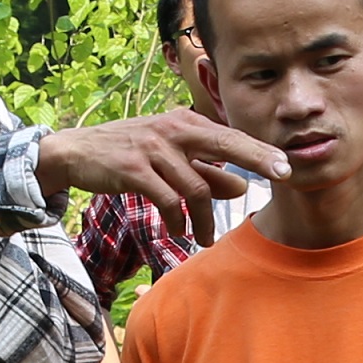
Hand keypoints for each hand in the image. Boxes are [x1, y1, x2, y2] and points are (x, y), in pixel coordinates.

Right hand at [35, 110, 284, 246]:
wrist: (75, 152)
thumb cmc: (127, 153)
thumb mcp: (169, 159)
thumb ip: (205, 172)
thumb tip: (242, 188)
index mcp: (184, 123)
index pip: (231, 136)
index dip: (260, 152)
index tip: (287, 166)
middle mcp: (172, 130)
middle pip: (225, 145)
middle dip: (257, 160)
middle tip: (282, 177)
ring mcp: (153, 148)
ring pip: (195, 187)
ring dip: (204, 219)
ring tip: (205, 239)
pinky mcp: (133, 169)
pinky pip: (167, 199)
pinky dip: (177, 220)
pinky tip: (177, 231)